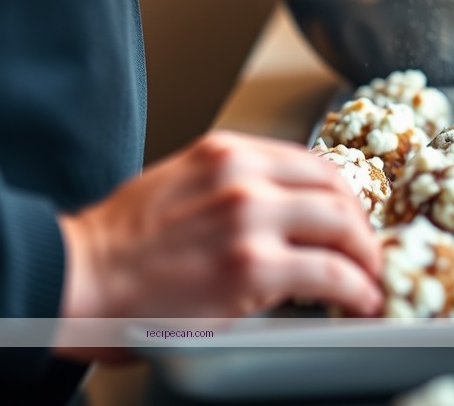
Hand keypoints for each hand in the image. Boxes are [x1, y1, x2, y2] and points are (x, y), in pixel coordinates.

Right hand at [56, 131, 382, 359]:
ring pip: (341, 225)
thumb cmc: (120, 240)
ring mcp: (250, 219)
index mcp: (225, 152)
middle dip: (361, 223)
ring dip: (366, 256)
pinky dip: (357, 289)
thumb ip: (228, 184)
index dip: (341, 192)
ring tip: (371, 277)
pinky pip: (330, 274)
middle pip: (334, 188)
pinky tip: (361, 301)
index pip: (309, 161)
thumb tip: (274, 207)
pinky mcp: (252, 269)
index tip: (350, 214)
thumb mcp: (178, 182)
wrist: (83, 276)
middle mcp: (242, 176)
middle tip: (368, 250)